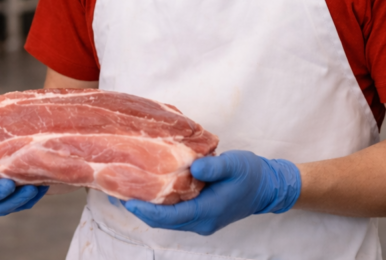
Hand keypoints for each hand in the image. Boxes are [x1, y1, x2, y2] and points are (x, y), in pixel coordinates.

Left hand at [116, 150, 300, 235]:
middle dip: (141, 209)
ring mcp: (201, 220)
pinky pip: (174, 213)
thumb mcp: (234, 164)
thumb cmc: (250, 174)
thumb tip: (192, 167)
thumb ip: (214, 166)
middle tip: (118, 192)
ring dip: (148, 208)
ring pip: (167, 218)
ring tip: (128, 190)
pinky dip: (159, 205)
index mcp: (206, 211)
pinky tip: (149, 189)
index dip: (147, 210)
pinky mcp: (201, 214)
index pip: (169, 216)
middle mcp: (201, 221)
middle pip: (163, 221)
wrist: (267, 187)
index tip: (127, 201)